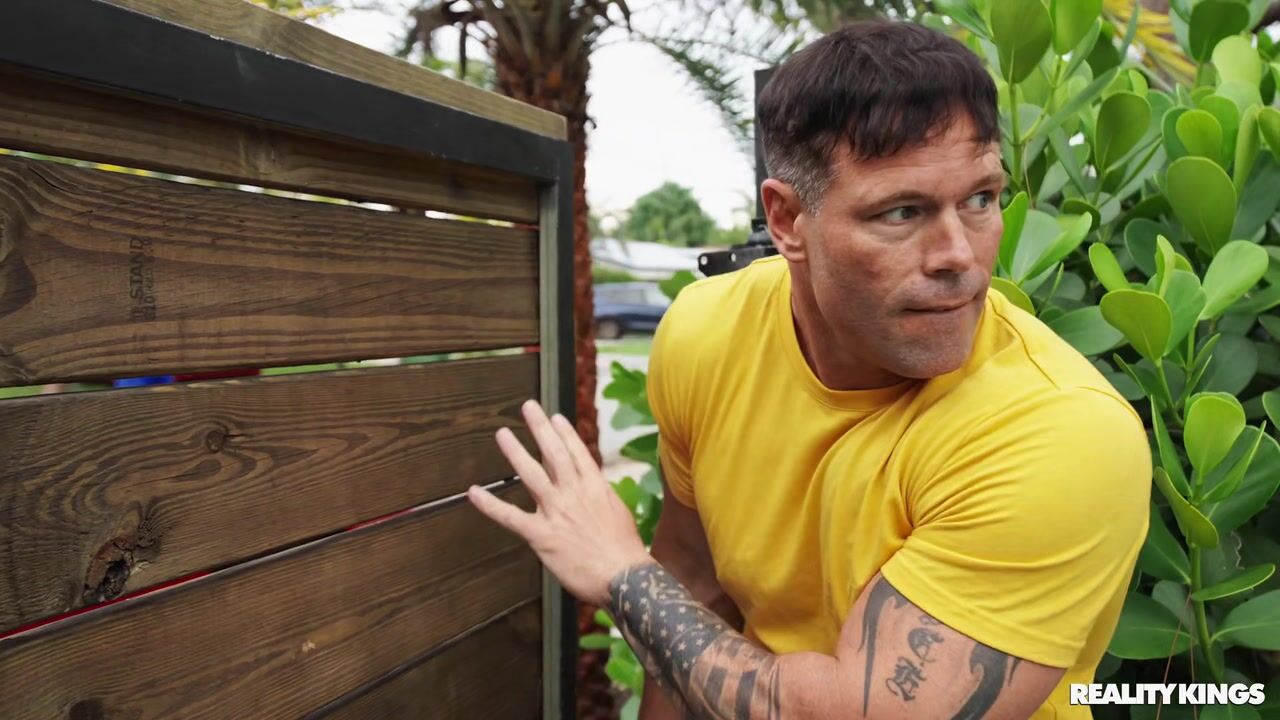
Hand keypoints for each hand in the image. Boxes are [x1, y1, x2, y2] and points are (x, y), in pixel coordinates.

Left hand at [468, 399, 652, 606]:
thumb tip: (593, 486)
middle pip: (554, 454)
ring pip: (532, 475)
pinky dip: (491, 504)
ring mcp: (556, 512)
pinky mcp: (541, 535)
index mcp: (596, 488)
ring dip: (515, 452)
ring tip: (503, 434)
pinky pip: (511, 516)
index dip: (565, 433)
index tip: (555, 417)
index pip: (577, 453)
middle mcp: (574, 494)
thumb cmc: (625, 551)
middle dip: (540, 428)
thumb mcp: (618, 514)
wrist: (623, 577)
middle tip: (528, 408)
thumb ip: (601, 497)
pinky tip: (475, 492)